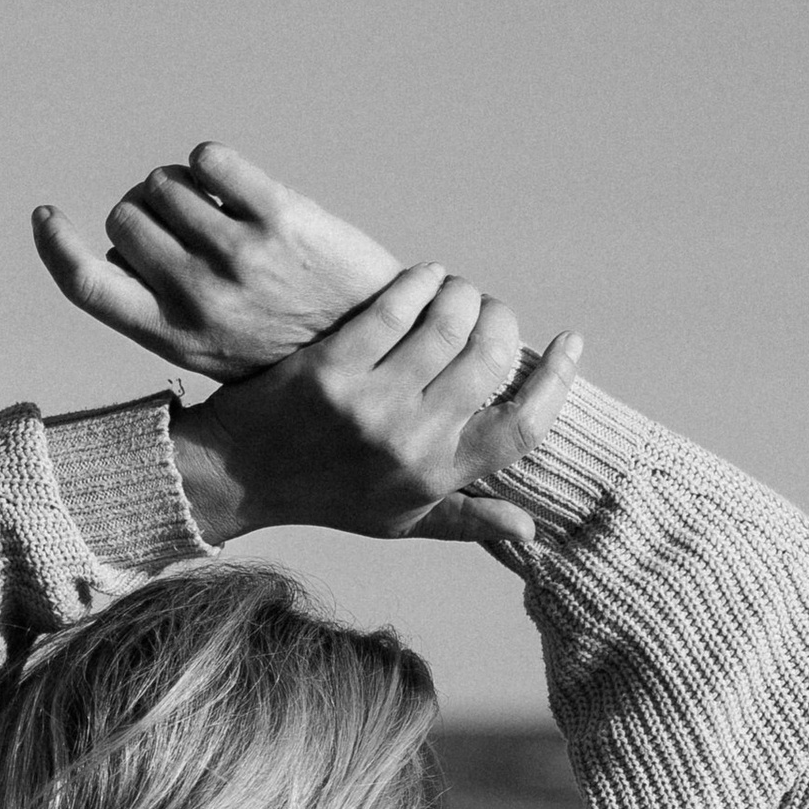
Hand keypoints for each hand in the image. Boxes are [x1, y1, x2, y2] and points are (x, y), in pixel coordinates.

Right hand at [33, 142, 401, 381]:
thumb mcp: (219, 353)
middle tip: (182, 227)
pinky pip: (208, 158)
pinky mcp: (279, 217)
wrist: (384, 345)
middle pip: (124, 215)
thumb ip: (166, 309)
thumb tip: (121, 245)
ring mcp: (238, 257)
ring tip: (214, 208)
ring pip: (165, 183)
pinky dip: (210, 162)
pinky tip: (234, 184)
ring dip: (181, 184)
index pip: (87, 286)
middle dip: (144, 209)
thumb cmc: (293, 347)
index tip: (45, 215)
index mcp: (173, 336)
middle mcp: (197, 298)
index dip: (55, 246)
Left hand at [168, 266, 582, 565]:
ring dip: (460, 293)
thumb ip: (465, 521)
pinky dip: (418, 282)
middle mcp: (410, 442)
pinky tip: (420, 279)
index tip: (570, 343)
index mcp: (436, 477)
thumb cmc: (327, 497)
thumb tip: (530, 529)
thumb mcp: (397, 523)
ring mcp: (371, 403)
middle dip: (500, 320)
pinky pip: (395, 305)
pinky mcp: (332, 366)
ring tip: (453, 291)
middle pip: (491, 359)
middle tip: (487, 310)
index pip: (523, 428)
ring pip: (448, 321)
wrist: (238, 476)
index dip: (557, 381)